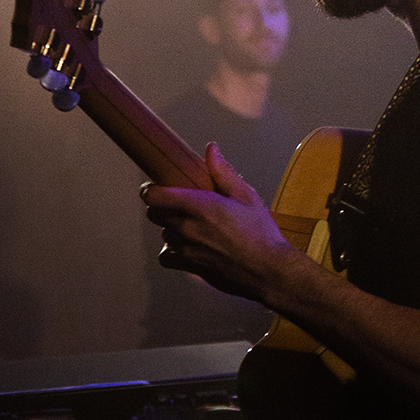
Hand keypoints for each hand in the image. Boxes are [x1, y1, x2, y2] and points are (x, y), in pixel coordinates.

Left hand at [142, 143, 293, 301]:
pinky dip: (171, 251)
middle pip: (154, 214)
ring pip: (163, 234)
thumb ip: (224, 172)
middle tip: (178, 204)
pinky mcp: (189, 267)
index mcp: (200, 206)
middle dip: (162, 206)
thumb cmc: (261, 232)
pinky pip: (166, 257)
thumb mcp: (247, 196)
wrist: (268, 270)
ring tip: (190, 226)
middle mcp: (188, 227)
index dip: (150, 189)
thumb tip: (211, 149)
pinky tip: (186, 247)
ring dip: (171, 228)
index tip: (156, 187)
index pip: (155, 196)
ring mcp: (186, 249)